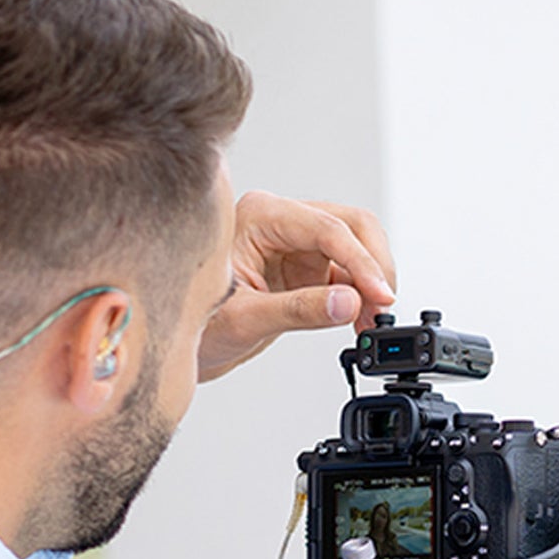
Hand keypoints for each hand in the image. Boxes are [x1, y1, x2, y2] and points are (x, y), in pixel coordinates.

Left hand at [198, 190, 397, 380]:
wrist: (176, 342)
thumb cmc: (195, 323)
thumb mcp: (245, 319)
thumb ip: (299, 310)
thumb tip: (350, 302)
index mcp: (259, 216)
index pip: (328, 229)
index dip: (361, 262)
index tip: (380, 296)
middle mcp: (281, 221)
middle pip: (352, 225)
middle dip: (373, 265)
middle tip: (381, 306)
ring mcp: (295, 242)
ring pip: (356, 246)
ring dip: (371, 281)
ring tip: (371, 321)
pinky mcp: (304, 266)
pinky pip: (347, 271)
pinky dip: (360, 294)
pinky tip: (361, 319)